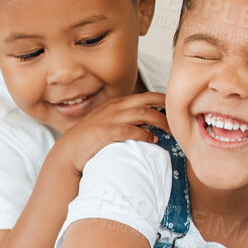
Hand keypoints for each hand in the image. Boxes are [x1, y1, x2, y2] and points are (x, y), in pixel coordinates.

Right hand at [50, 92, 168, 172]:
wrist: (68, 151)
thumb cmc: (89, 140)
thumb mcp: (107, 124)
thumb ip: (125, 121)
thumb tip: (147, 127)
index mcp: (117, 104)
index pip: (146, 96)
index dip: (164, 101)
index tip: (177, 110)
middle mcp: (115, 107)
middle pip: (148, 101)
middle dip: (167, 108)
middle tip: (179, 120)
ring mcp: (111, 119)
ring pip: (143, 114)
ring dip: (160, 122)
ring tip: (171, 132)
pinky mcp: (107, 132)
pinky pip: (131, 130)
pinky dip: (145, 134)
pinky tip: (153, 141)